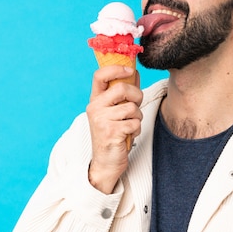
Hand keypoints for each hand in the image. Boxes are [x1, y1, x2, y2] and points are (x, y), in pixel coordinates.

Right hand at [86, 65, 142, 193]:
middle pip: (122, 88)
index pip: (99, 75)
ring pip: (132, 107)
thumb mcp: (114, 111)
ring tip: (129, 125)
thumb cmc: (113, 134)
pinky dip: (137, 129)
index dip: (116, 68)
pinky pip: (134, 123)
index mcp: (95, 100)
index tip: (130, 70)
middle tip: (136, 105)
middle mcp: (95, 108)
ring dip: (137, 117)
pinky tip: (128, 135)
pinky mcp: (111, 132)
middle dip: (137, 96)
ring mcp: (101, 120)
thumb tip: (134, 72)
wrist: (106, 162)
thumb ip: (122, 93)